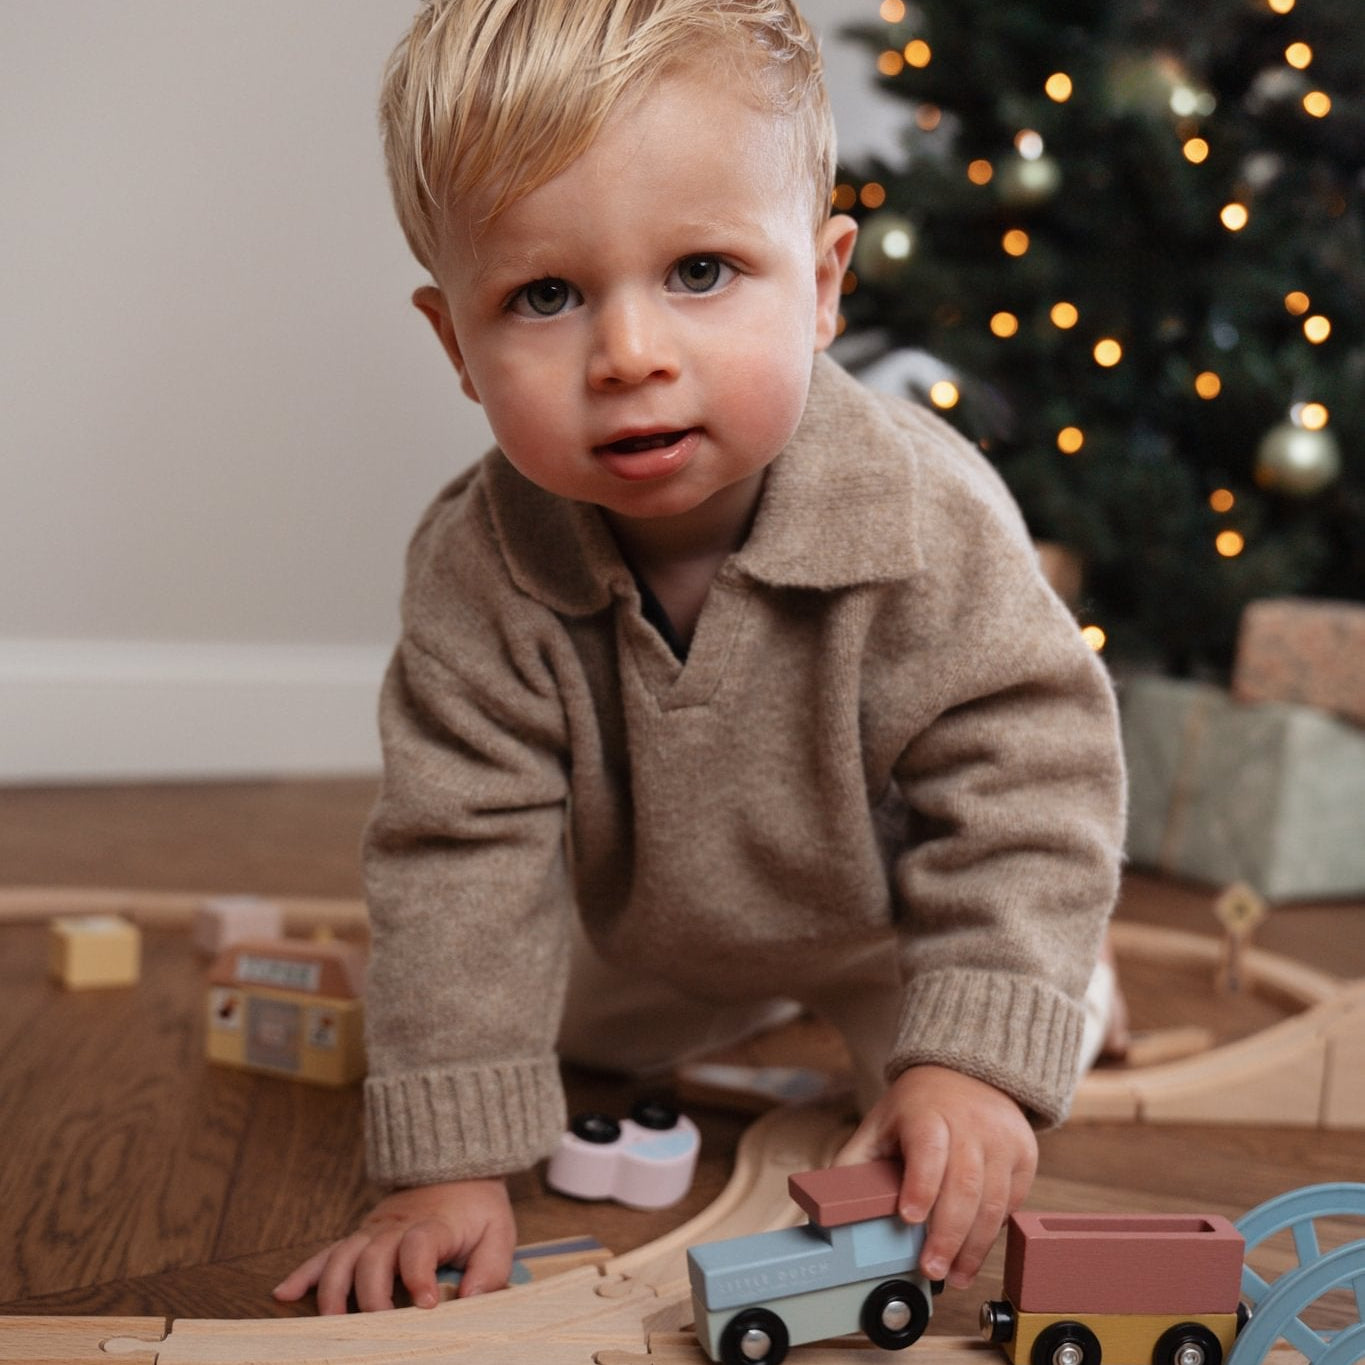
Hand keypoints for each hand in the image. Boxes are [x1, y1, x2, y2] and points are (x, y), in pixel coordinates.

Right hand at [272, 1177, 515, 1313]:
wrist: (457, 1168)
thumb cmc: (477, 1208)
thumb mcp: (499, 1232)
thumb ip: (491, 1269)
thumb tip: (471, 1302)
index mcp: (433, 1224)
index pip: (419, 1245)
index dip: (419, 1274)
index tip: (428, 1304)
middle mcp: (396, 1226)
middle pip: (373, 1256)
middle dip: (372, 1295)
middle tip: (381, 1326)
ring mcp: (373, 1230)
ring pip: (343, 1256)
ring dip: (334, 1291)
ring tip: (332, 1323)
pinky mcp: (360, 1236)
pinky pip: (328, 1252)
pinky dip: (305, 1273)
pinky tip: (284, 1294)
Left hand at [834, 1065, 1036, 1289]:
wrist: (966, 1073)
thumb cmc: (917, 1106)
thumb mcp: (880, 1123)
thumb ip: (856, 1162)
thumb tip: (826, 1208)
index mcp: (927, 1112)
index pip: (928, 1149)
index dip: (921, 1185)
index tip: (908, 1218)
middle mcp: (970, 1123)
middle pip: (964, 1184)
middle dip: (948, 1235)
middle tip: (931, 1269)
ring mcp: (1002, 1137)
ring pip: (993, 1200)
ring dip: (974, 1246)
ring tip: (956, 1275)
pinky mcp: (1025, 1152)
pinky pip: (1013, 1200)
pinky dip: (995, 1229)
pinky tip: (976, 1249)